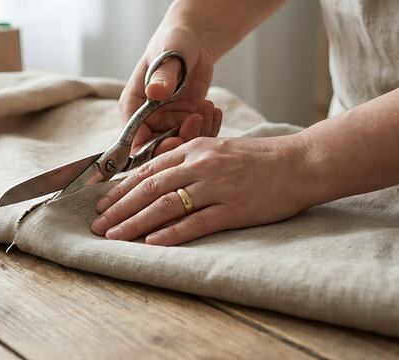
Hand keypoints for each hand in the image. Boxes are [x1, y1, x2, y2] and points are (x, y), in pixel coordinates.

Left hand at [91, 134, 313, 245]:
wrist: (301, 163)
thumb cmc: (259, 159)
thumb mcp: (218, 148)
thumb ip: (188, 159)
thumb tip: (157, 175)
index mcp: (195, 150)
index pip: (148, 171)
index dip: (121, 189)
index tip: (102, 205)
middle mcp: (200, 166)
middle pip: (149, 189)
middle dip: (119, 209)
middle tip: (98, 225)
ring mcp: (217, 187)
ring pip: (166, 206)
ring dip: (135, 223)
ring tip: (114, 237)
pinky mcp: (234, 209)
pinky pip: (196, 222)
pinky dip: (172, 233)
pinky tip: (152, 243)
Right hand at [121, 24, 219, 154]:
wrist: (193, 41)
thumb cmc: (173, 43)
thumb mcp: (167, 57)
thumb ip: (162, 76)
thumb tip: (155, 92)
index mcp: (133, 108)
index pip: (134, 142)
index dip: (151, 150)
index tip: (174, 141)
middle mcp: (148, 120)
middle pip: (158, 151)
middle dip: (179, 142)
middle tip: (196, 121)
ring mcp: (168, 123)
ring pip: (181, 146)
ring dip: (198, 132)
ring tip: (207, 106)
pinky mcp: (187, 122)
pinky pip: (197, 136)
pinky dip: (209, 127)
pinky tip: (214, 109)